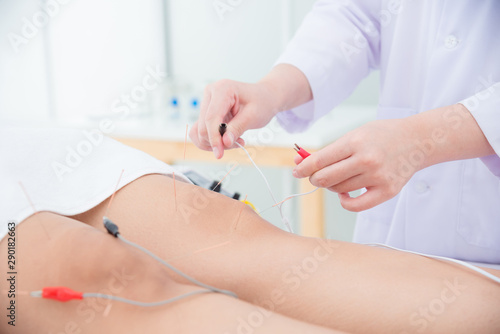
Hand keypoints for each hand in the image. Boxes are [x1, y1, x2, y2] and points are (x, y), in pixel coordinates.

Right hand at [189, 79, 277, 158]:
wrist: (263, 98)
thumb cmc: (261, 102)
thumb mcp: (253, 116)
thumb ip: (237, 128)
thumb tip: (224, 142)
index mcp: (222, 89)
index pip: (211, 118)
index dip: (214, 138)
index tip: (219, 153)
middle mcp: (210, 94)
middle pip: (203, 126)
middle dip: (218, 141)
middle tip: (238, 143)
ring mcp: (207, 103)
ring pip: (200, 131)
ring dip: (214, 142)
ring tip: (234, 141)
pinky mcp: (206, 113)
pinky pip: (201, 132)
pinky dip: (212, 140)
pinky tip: (227, 139)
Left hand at [292, 118, 420, 211]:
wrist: (418, 140)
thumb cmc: (382, 136)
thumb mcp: (355, 134)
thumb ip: (330, 150)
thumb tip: (300, 162)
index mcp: (355, 142)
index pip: (319, 160)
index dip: (303, 168)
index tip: (296, 171)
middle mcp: (366, 160)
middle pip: (325, 178)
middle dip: (314, 179)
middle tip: (315, 176)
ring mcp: (378, 177)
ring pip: (339, 190)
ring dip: (332, 187)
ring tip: (339, 177)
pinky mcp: (387, 191)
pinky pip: (355, 205)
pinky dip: (344, 201)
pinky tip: (345, 193)